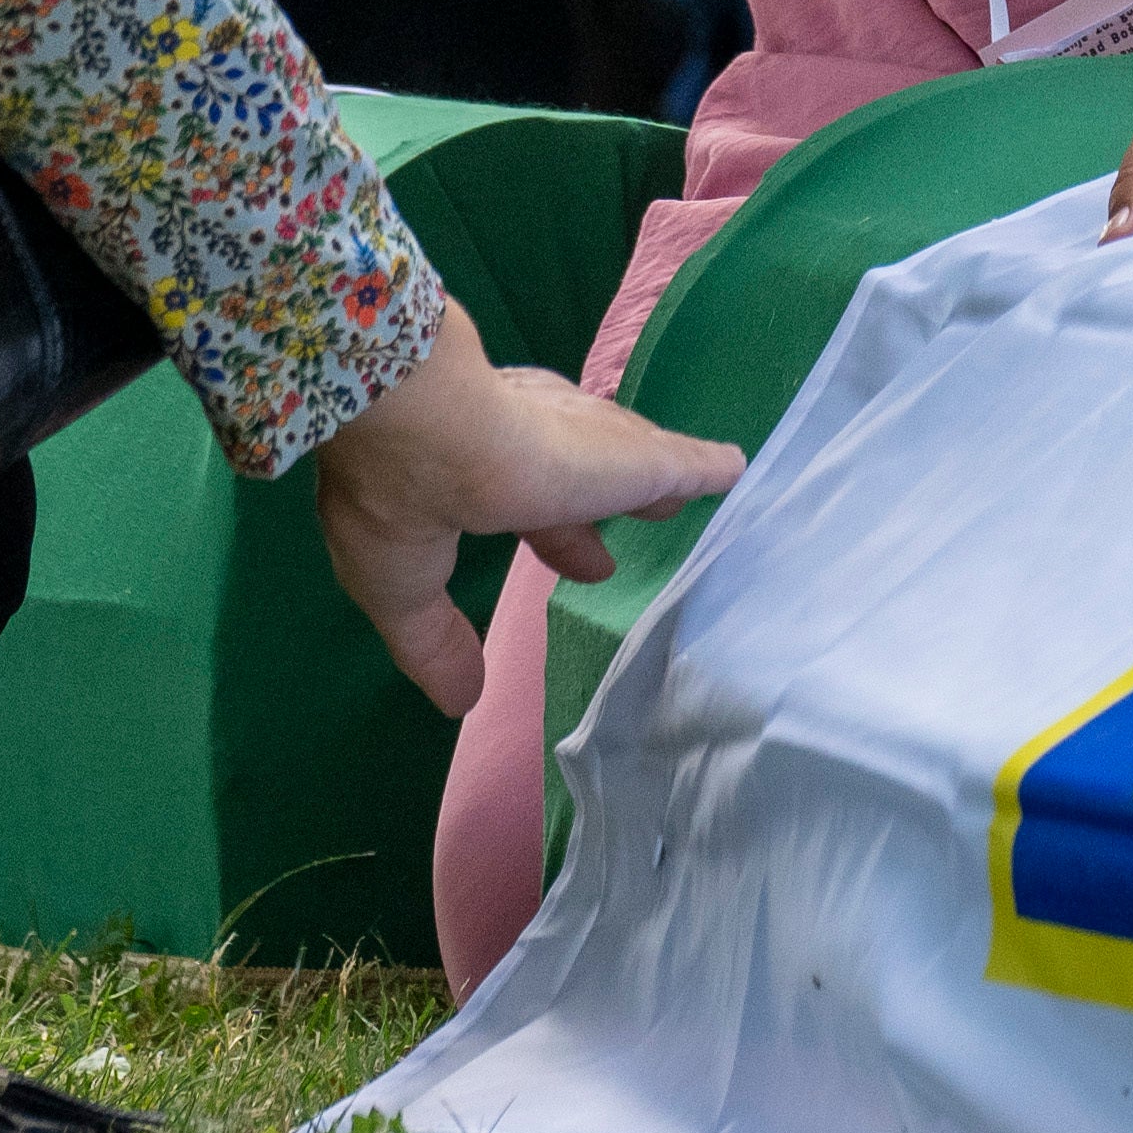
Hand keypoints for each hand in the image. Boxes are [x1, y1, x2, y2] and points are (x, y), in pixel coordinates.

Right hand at [303, 303, 742, 713]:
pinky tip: (733, 469)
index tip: (592, 566)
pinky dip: (704, 466)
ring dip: (652, 470)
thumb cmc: (400, 506)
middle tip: (650, 510)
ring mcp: (576, 439)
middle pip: (580, 467)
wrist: (425, 429)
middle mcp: (524, 441)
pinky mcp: (623, 449)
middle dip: (609, 491)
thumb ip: (435, 643)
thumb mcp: (402, 590)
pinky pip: (676, 458)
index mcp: (467, 473)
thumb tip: (458, 703)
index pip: (526, 506)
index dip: (558, 537)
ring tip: (692, 485)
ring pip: (623, 454)